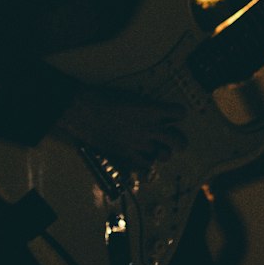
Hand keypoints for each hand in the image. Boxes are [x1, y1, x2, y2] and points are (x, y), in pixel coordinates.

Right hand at [55, 86, 186, 173]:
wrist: (83, 111)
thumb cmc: (103, 98)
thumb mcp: (130, 97)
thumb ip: (146, 107)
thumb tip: (153, 113)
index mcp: (153, 110)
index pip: (180, 113)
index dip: (177, 113)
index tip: (172, 114)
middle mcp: (150, 130)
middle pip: (179, 141)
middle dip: (178, 140)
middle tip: (172, 139)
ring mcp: (140, 146)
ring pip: (164, 156)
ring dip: (160, 152)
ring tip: (153, 148)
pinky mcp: (127, 158)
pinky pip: (146, 168)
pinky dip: (145, 164)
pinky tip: (139, 158)